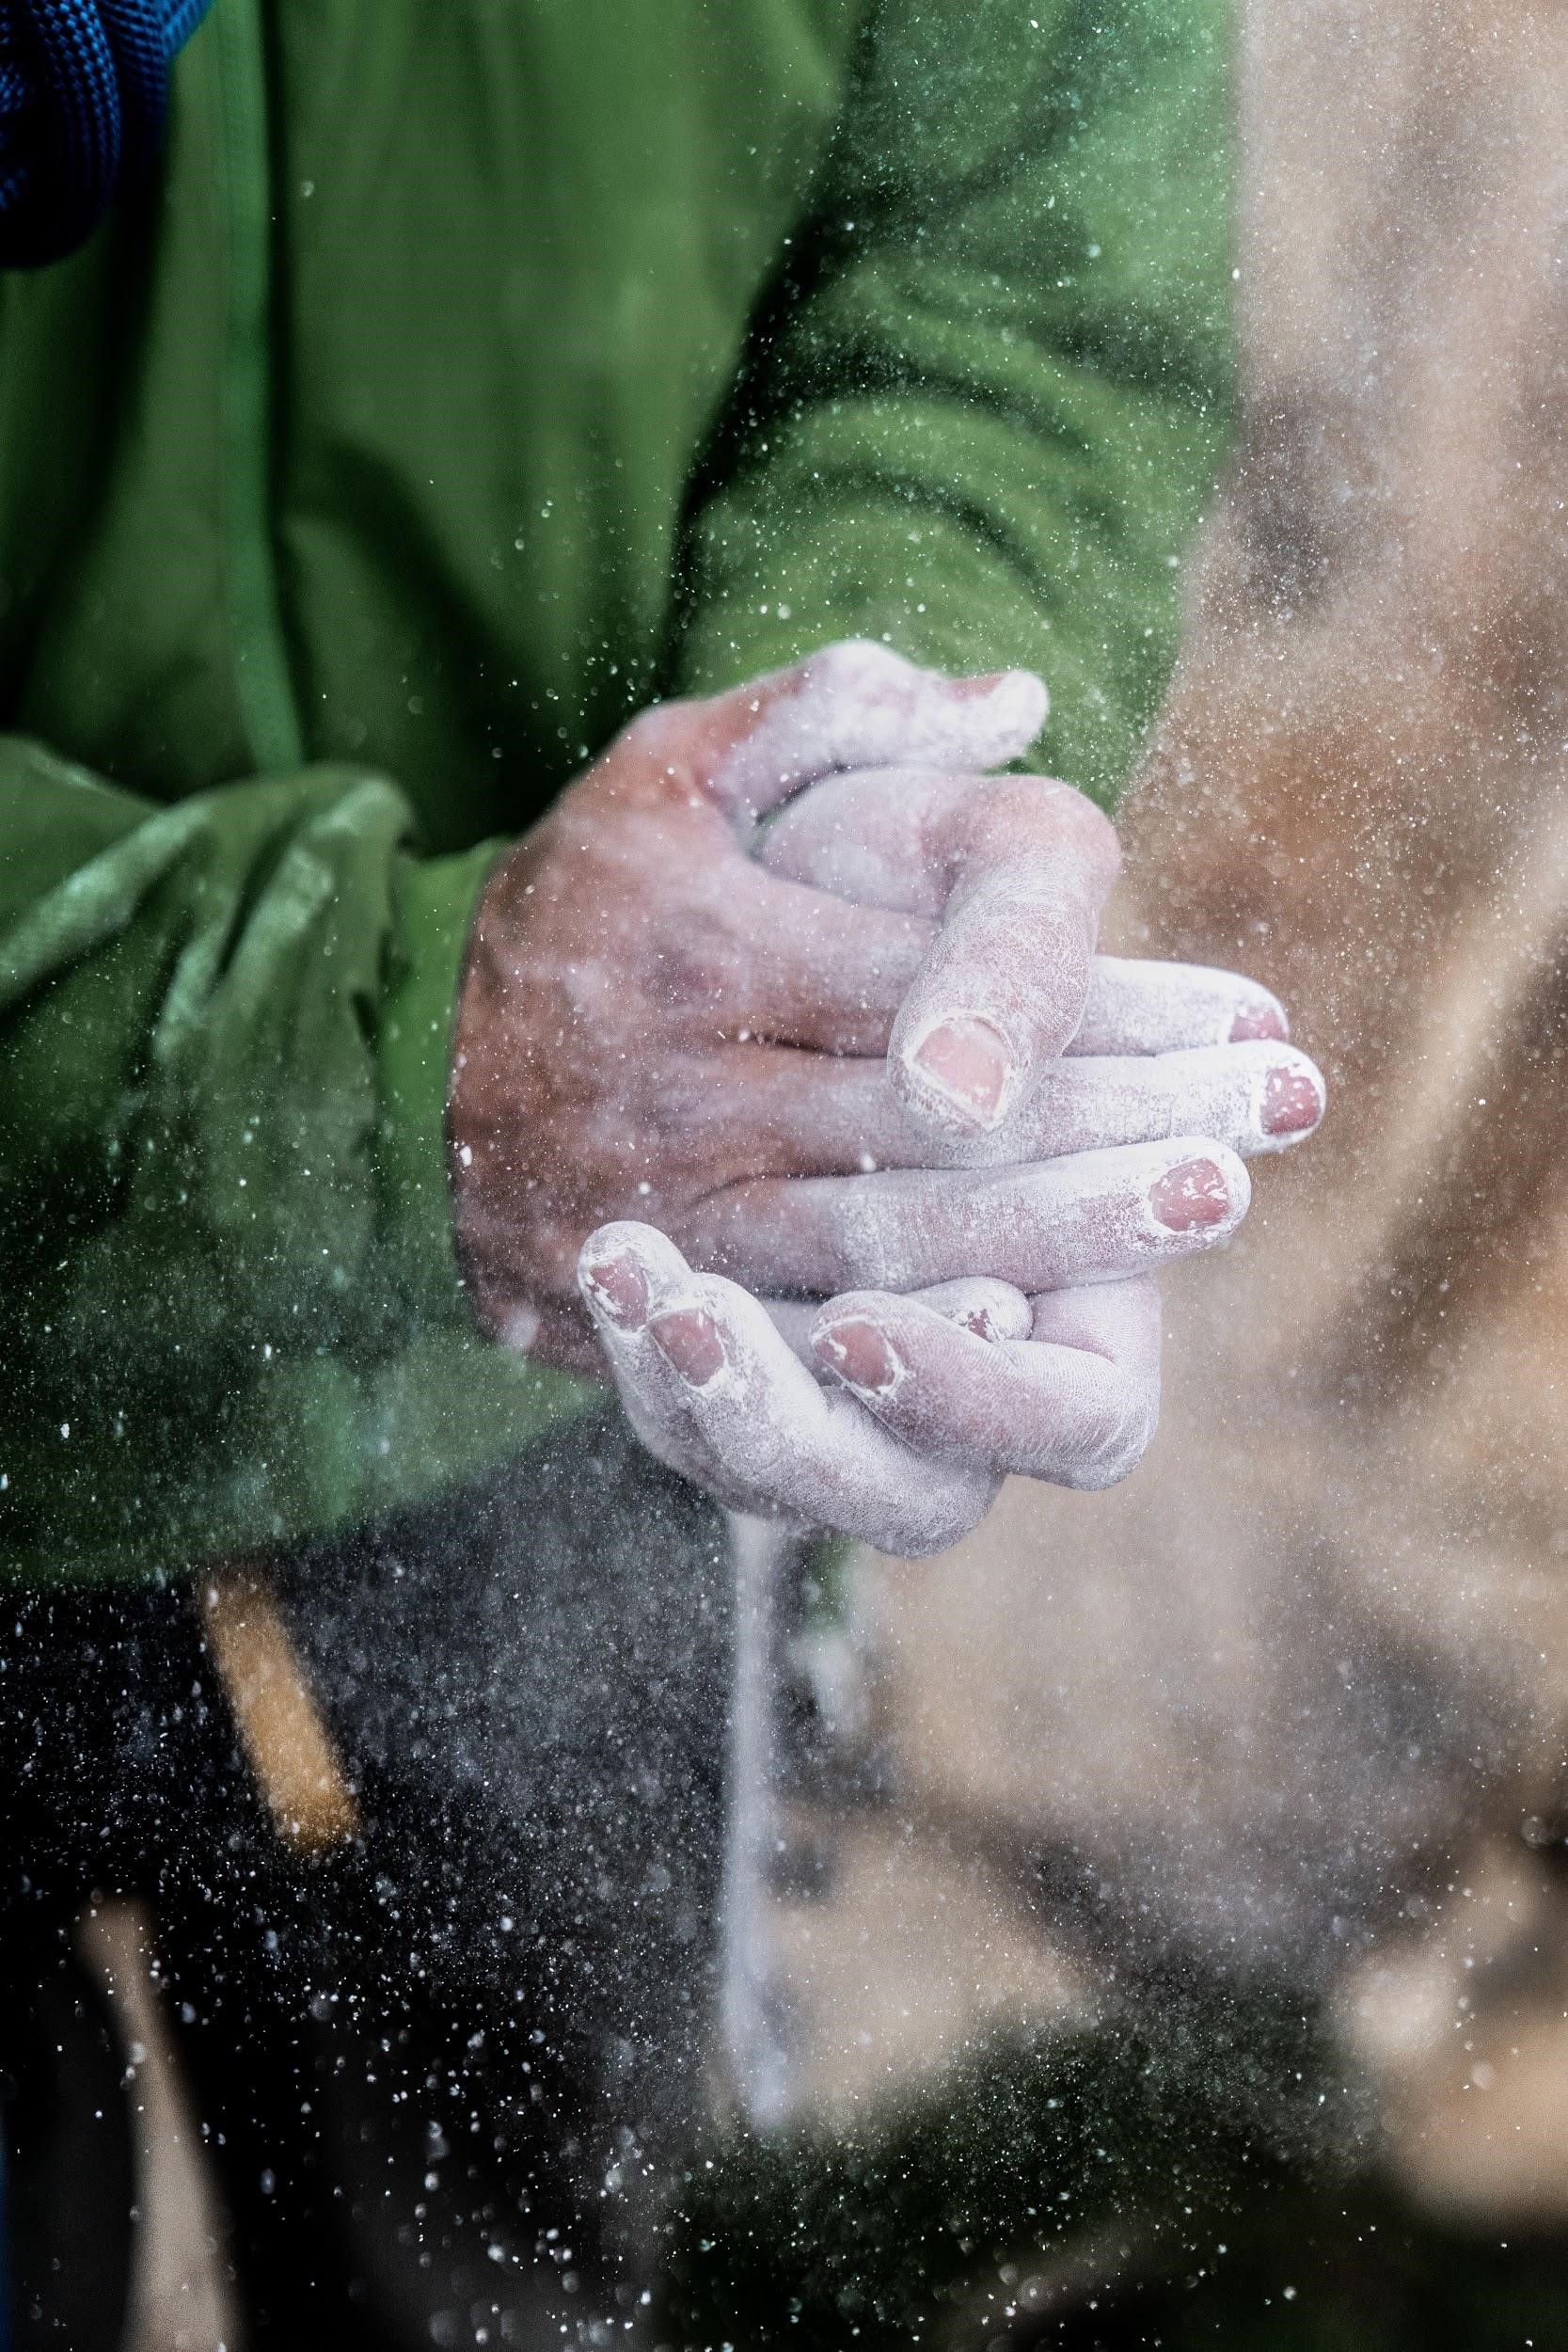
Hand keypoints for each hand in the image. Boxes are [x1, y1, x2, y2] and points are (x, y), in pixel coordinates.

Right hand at [450, 643, 1318, 1370]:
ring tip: (1211, 1208)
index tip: (1238, 1019)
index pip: (939, 984)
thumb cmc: (574, 903)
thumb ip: (826, 714)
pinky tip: (1046, 1323)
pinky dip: (930, 1333)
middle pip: (938, 1119)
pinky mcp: (664, 1292)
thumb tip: (1014, 699)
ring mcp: (676, 1206)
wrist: (400, 1070)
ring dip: (1065, 1230)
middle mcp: (692, 1084)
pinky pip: (810, 1327)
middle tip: (1270, 1131)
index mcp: (708, 943)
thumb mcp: (664, 771)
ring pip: (894, 1236)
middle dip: (1116, 1127)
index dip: (1098, 1007)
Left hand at [576, 937, 1321, 1554]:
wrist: (767, 867)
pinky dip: (651, 1367)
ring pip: (791, 1483)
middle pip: (928, 1496)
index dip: (1019, 1392)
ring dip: (744, 1410)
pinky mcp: (716, 1341)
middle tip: (844, 1336)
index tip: (978, 1307)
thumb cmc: (909, 873)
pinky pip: (683, 1425)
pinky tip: (618, 1264)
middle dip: (883, 1407)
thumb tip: (961, 1092)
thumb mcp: (992, 857)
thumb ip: (1020, 943)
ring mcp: (823, 1368)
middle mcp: (952, 1355)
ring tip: (684, 1300)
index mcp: (1085, 1276)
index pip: (1085, 1414)